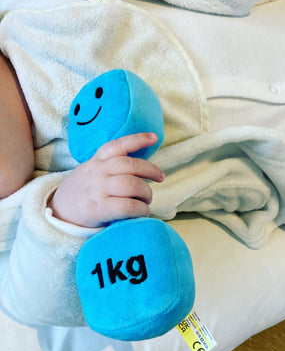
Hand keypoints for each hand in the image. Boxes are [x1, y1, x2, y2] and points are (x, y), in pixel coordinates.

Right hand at [49, 133, 164, 227]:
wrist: (57, 212)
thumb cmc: (82, 192)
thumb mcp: (90, 171)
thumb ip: (109, 166)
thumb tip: (139, 167)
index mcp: (97, 161)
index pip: (118, 145)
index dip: (138, 139)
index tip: (154, 138)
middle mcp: (98, 172)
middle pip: (131, 165)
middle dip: (151, 170)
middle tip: (160, 178)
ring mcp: (98, 190)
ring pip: (132, 184)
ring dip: (146, 193)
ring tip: (147, 200)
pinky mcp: (99, 209)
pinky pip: (128, 206)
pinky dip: (140, 210)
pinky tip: (142, 212)